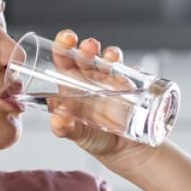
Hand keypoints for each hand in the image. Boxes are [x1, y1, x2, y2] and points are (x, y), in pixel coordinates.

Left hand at [48, 29, 159, 171]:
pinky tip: (131, 73)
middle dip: (88, 47)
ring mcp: (111, 81)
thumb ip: (64, 128)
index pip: (65, 60)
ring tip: (111, 57)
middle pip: (88, 55)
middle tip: (89, 47)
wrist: (121, 151)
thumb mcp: (76, 135)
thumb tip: (58, 117)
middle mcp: (91, 79)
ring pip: (110, 60)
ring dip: (111, 54)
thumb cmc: (94, 139)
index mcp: (72, 85)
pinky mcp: (130, 87)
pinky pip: (131, 73)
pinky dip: (132, 70)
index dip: (63, 47)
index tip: (66, 40)